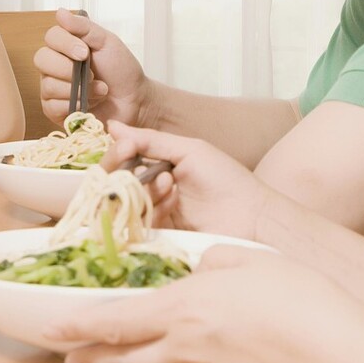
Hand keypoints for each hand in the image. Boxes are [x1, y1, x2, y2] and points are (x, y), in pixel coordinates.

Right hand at [34, 8, 152, 125]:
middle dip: (67, 69)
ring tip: (99, 90)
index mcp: (66, 46)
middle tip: (91, 74)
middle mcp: (55, 65)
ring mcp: (52, 88)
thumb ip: (84, 27)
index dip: (65, 44)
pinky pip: (52, 106)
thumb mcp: (107, 42)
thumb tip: (60, 12)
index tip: (86, 53)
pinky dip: (74, 105)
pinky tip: (89, 104)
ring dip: (78, 89)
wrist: (134, 100)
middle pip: (42, 59)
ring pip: (48, 85)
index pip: (51, 37)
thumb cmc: (121, 70)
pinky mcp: (55, 110)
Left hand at [47, 246, 363, 362]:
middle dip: (92, 360)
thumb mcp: (255, 260)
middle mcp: (188, 352)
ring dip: (155, 361)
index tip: (53, 330)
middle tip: (69, 359)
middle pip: (125, 361)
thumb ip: (216, 258)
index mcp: (186, 310)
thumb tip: (201, 264)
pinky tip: (237, 355)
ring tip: (160, 349)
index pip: (116, 320)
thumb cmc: (308, 305)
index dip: (79, 327)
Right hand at [104, 121, 267, 238]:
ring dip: (143, 187)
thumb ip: (151, 140)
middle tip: (131, 162)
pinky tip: (173, 201)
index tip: (125, 148)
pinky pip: (139, 223)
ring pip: (123, 203)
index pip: (120, 161)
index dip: (116, 153)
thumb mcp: (189, 150)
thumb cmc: (226, 178)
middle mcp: (150, 191)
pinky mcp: (158, 236)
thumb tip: (112, 126)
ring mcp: (153, 215)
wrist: (252, 216)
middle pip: (113, 183)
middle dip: (118, 169)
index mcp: (156, 167)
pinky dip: (153, 207)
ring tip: (169, 181)